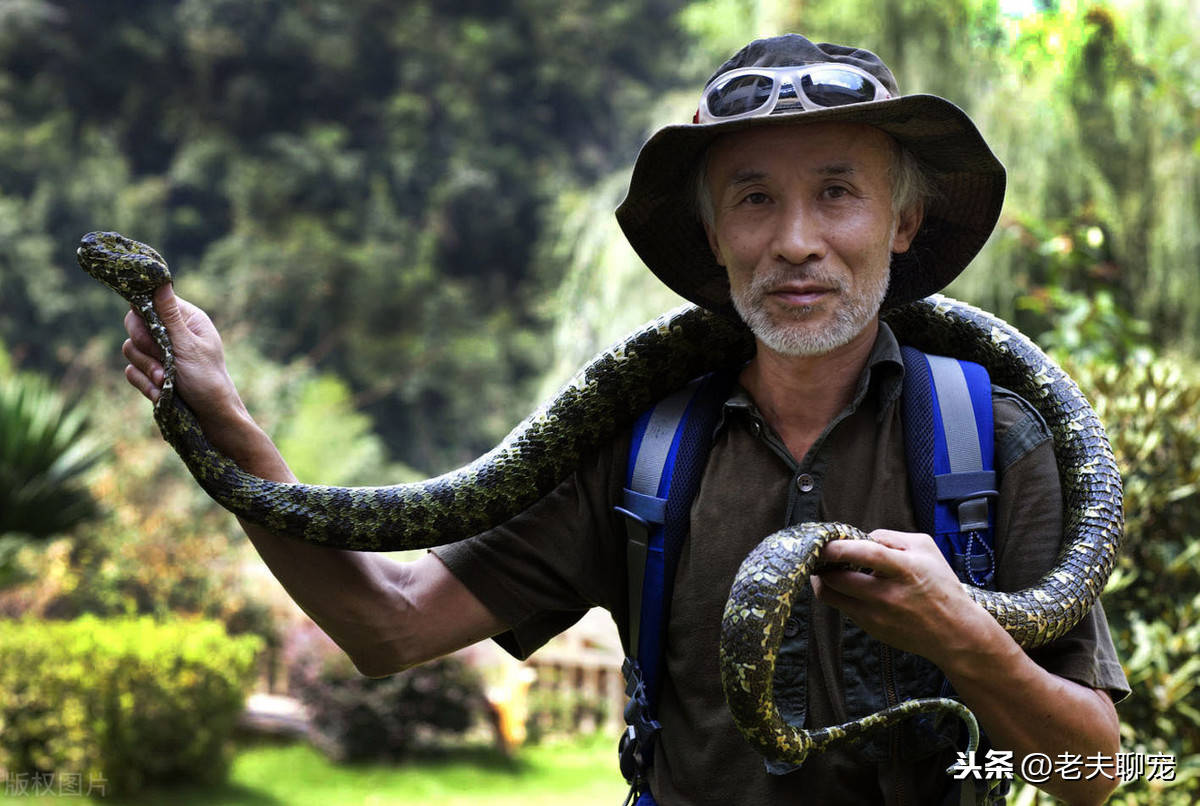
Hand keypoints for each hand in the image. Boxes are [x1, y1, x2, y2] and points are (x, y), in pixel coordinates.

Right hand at [122, 285, 249, 443]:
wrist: (211, 418)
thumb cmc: (207, 380)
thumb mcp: (187, 345)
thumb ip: (168, 316)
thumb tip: (159, 279)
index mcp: (186, 320)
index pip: (150, 302)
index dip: (143, 317)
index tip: (150, 334)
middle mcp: (171, 333)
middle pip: (134, 326)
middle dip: (146, 348)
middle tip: (163, 364)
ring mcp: (160, 354)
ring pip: (130, 350)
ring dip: (148, 369)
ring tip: (166, 382)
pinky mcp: (151, 373)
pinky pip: (132, 372)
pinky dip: (145, 385)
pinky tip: (162, 394)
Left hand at [811, 529, 991, 664]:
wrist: (954, 632)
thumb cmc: (941, 586)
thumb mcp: (925, 548)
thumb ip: (891, 537)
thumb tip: (861, 537)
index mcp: (905, 570)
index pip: (866, 554)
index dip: (839, 547)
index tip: (823, 542)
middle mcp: (888, 595)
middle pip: (837, 579)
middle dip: (822, 564)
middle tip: (820, 555)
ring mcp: (877, 616)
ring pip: (831, 596)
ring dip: (823, 580)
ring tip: (827, 569)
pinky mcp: (871, 629)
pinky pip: (843, 608)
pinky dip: (840, 595)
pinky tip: (849, 587)